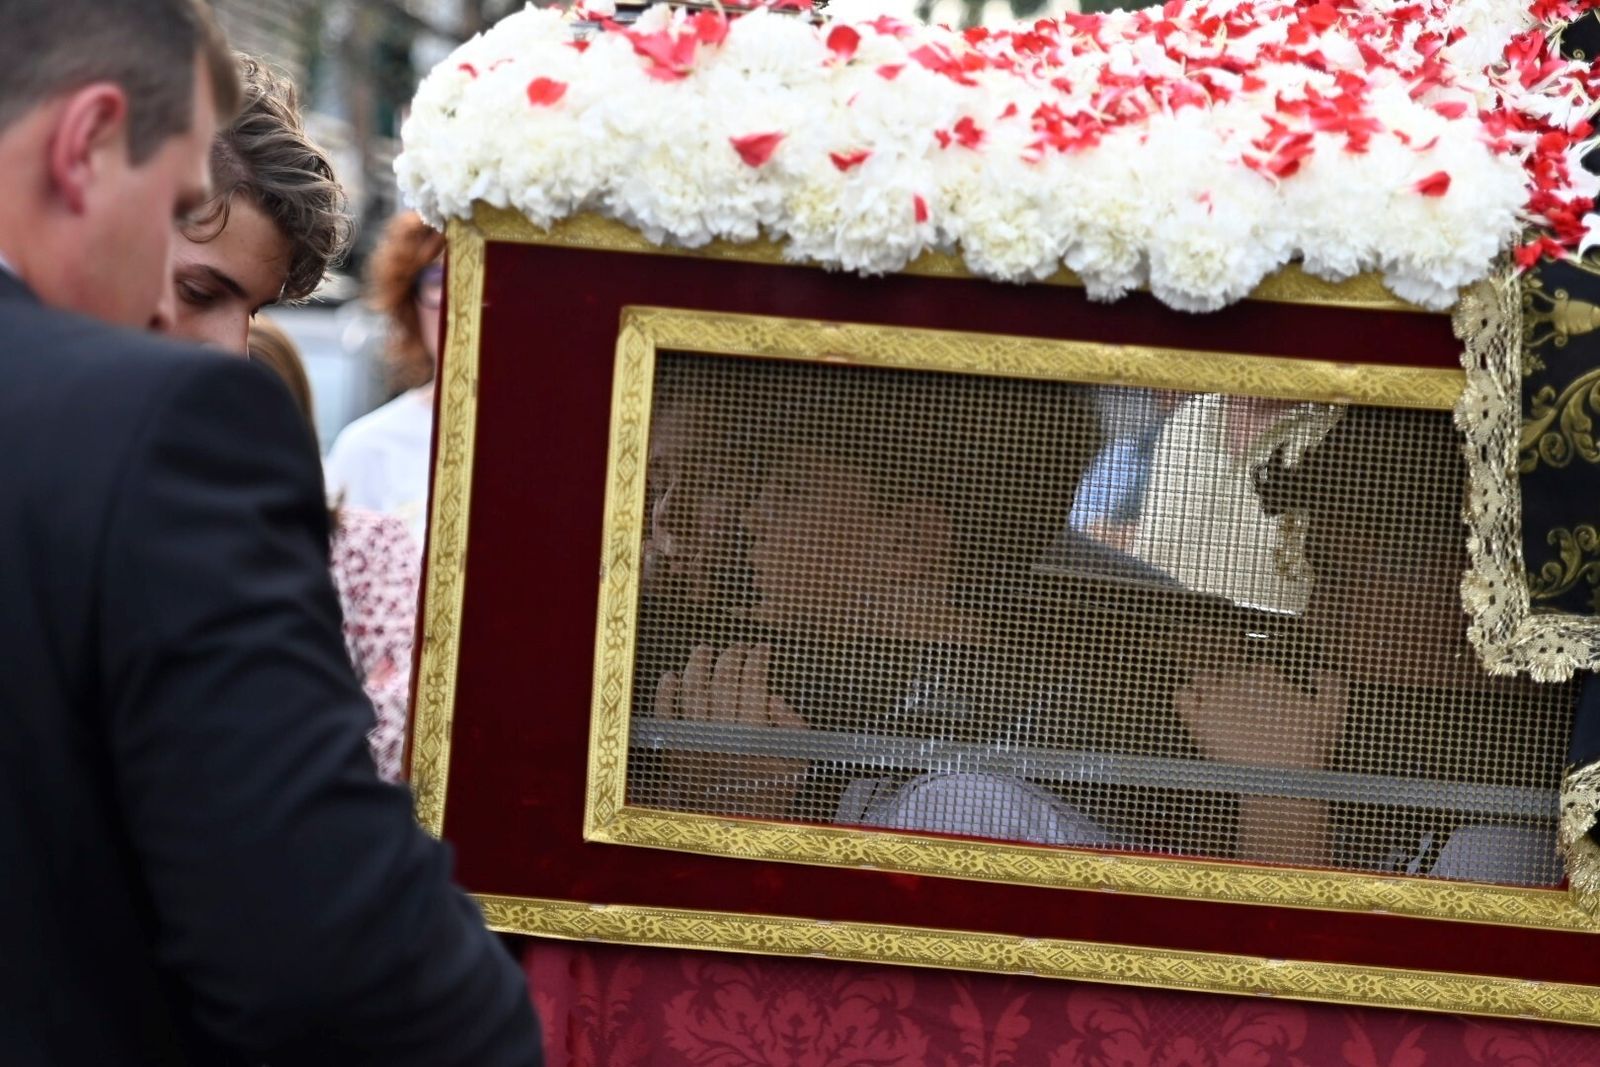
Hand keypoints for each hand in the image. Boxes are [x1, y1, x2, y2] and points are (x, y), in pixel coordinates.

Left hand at [650, 644, 807, 818]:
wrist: (737, 828)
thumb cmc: (772, 793)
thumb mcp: (798, 764)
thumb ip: (793, 728)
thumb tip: (771, 697)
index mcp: (754, 739)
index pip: (753, 684)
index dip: (757, 660)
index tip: (762, 648)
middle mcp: (721, 738)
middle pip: (722, 682)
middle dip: (731, 657)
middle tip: (738, 647)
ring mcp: (693, 745)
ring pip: (692, 693)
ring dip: (697, 666)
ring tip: (703, 650)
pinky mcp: (672, 754)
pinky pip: (664, 718)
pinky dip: (664, 694)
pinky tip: (670, 675)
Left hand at [1175, 666, 1347, 865]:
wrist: (1282, 778)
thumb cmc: (1309, 746)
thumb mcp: (1333, 711)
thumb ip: (1331, 685)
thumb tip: (1317, 671)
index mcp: (1264, 676)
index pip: (1257, 670)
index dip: (1261, 687)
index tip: (1267, 705)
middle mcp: (1235, 682)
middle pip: (1228, 673)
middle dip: (1235, 688)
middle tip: (1243, 712)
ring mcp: (1213, 699)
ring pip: (1202, 678)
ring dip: (1208, 688)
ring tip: (1218, 709)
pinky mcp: (1196, 719)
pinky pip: (1181, 696)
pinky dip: (1186, 699)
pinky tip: (1197, 711)